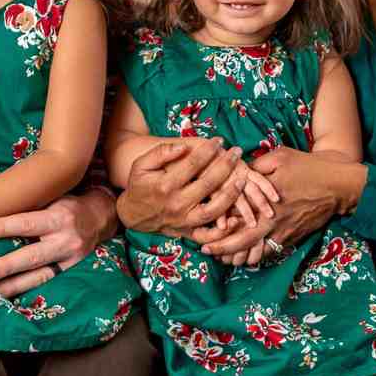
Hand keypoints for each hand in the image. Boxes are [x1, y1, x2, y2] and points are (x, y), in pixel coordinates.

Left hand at [0, 186, 115, 299]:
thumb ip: (29, 207)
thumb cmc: (67, 206)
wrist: (100, 219)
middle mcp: (66, 240)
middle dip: (7, 265)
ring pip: (39, 276)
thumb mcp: (52, 199)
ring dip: (13, 285)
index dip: (4, 227)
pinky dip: (26, 290)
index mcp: (59, 217)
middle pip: (33, 256)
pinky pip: (46, 283)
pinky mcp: (70, 273)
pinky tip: (7, 294)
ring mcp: (70, 260)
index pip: (27, 223)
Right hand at [114, 138, 252, 239]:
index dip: (208, 150)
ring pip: (213, 211)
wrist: (132, 215)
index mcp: (165, 185)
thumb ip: (160, 153)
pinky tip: (236, 218)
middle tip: (237, 152)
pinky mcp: (187, 233)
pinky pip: (207, 236)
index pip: (192, 164)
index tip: (220, 140)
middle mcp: (176, 204)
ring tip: (243, 179)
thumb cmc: (139, 185)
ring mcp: (183, 221)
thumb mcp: (141, 165)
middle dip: (225, 166)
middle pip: (207, 184)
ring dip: (231, 195)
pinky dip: (223, 231)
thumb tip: (183, 146)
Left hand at [201, 146, 365, 260]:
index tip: (202, 233)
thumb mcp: (280, 157)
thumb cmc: (309, 167)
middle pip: (243, 241)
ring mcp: (284, 231)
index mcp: (266, 201)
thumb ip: (256, 165)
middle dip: (223, 249)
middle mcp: (273, 220)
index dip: (218, 228)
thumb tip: (238, 170)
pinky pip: (272, 250)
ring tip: (223, 258)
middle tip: (206, 252)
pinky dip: (257, 255)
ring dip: (238, 256)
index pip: (237, 219)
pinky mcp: (293, 236)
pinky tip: (246, 257)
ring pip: (257, 251)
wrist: (339, 185)